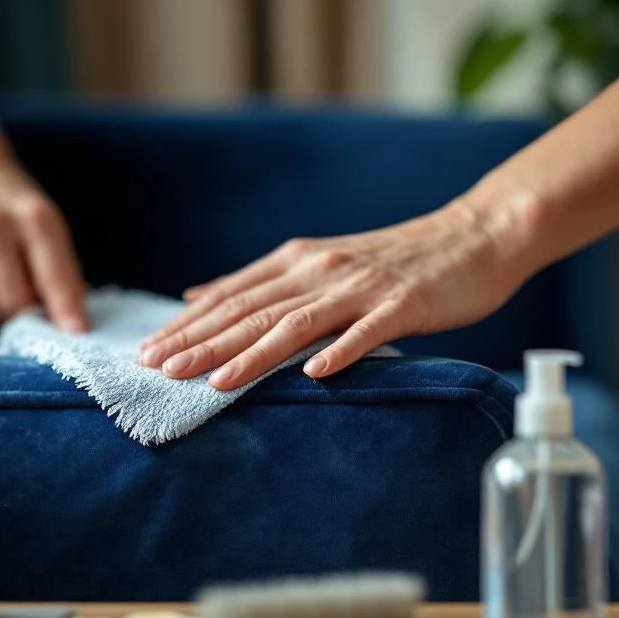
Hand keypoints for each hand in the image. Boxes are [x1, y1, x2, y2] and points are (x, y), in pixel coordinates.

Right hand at [0, 132, 86, 332]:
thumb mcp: (42, 218)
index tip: (76, 335)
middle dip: (25, 319)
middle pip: (13, 306)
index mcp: (30, 216)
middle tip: (28, 310)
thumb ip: (58, 268)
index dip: (66, 312)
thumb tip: (71, 324)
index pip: (54, 277)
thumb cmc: (5, 196)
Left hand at [138, 201, 529, 388]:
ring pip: (297, 322)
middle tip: (157, 368)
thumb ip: (257, 282)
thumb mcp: (313, 262)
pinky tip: (314, 374)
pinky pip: (368, 332)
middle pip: (251, 310)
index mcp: (295, 261)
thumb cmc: (388, 260)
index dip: (186, 325)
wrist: (471, 237)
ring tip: (213, 381)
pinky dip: (341, 350)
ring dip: (252, 353)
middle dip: (200, 342)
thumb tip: (195, 296)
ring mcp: (360, 287)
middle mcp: (319, 270)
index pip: (229, 297)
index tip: (148, 351)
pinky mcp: (402, 305)